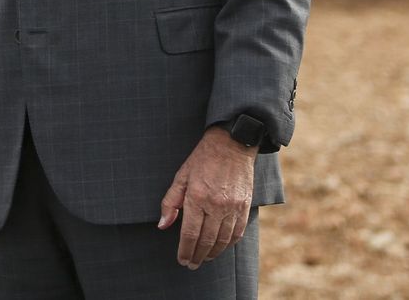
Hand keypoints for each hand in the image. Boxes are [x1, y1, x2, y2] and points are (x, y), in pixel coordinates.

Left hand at [156, 127, 256, 269]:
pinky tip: (221, 247)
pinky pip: (237, 232)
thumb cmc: (203, 159)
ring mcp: (232, 206)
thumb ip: (170, 202)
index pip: (189, 233)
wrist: (232, 144)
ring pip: (222, 240)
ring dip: (213, 253)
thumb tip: (163, 226)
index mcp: (196, 197)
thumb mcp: (181, 176)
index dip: (185, 250)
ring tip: (204, 259)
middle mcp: (215, 205)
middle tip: (191, 264)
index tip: (182, 260)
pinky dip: (229, 244)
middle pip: (206, 240)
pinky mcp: (244, 205)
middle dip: (197, 256)